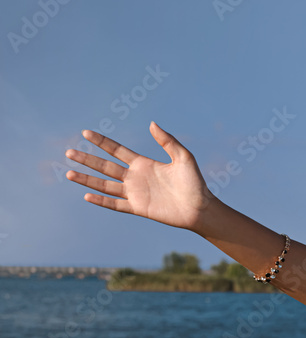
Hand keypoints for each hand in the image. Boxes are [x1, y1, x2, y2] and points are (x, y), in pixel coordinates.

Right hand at [65, 122, 214, 231]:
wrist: (200, 209)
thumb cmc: (195, 183)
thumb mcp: (183, 157)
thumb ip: (168, 141)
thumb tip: (152, 123)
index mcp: (143, 164)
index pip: (117, 150)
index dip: (101, 142)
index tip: (85, 132)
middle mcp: (136, 178)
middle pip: (105, 166)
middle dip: (87, 159)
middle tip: (68, 152)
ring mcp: (135, 193)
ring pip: (105, 185)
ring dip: (87, 179)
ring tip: (68, 173)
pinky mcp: (138, 208)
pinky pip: (116, 204)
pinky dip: (101, 201)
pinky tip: (87, 195)